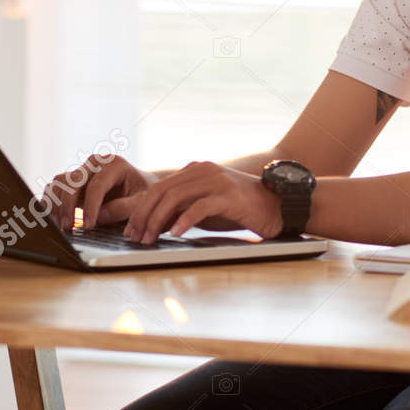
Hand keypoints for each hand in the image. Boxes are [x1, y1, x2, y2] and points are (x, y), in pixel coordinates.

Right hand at [40, 154, 157, 230]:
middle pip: (73, 181)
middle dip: (68, 206)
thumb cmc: (142, 194)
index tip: (89, 226)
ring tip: (62, 225)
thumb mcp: (141, 202)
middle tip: (68, 227)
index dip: (91, 207)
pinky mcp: (72, 180)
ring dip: (57, 204)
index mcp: (114, 164)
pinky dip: (51, 202)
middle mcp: (95, 163)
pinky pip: (55, 187)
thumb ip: (123, 208)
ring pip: (60, 182)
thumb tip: (99, 217)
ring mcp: (82, 170)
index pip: (97, 185)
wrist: (138, 187)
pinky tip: (55, 218)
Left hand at [112, 161, 283, 243]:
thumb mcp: (206, 208)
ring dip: (158, 221)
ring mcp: (216, 181)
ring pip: (175, 198)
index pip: (158, 187)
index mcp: (195, 170)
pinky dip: (184, 221)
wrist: (276, 205)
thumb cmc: (240, 209)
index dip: (141, 209)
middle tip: (135, 237)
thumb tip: (154, 224)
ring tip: (150, 239)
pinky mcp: (229, 196)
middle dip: (144, 216)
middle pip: (162, 191)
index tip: (132, 230)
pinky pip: (199, 207)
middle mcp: (203, 170)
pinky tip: (176, 234)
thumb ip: (182, 209)